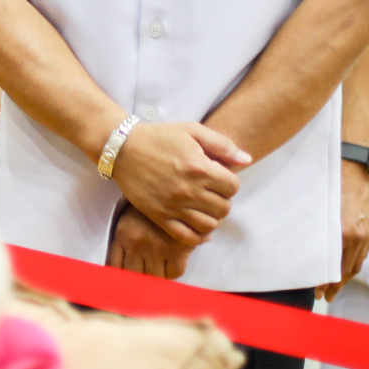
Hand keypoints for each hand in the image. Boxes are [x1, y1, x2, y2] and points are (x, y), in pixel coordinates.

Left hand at [107, 206, 194, 279]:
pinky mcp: (177, 249)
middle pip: (135, 276)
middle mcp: (136, 243)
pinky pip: (174, 273)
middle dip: (140, 280)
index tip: (124, 284)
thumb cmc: (149, 205)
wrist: (172, 187)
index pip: (115, 267)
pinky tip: (173, 263)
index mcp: (123, 235)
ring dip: (157, 277)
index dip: (121, 279)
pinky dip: (173, 272)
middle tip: (145, 279)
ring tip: (161, 270)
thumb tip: (118, 269)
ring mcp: (157, 247)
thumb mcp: (130, 217)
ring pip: (155, 277)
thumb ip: (125, 240)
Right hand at [109, 120, 249, 245]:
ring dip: (212, 216)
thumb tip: (246, 160)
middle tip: (211, 191)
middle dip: (222, 199)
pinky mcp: (160, 217)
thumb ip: (222, 145)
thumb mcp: (192, 131)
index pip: (233, 187)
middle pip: (224, 208)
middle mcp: (188, 190)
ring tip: (203, 206)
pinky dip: (198, 235)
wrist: (122, 149)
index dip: (230, 182)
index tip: (218, 177)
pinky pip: (187, 237)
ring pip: (209, 225)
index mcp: (199, 168)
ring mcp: (174, 206)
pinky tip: (197, 224)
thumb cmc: (159, 137)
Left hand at [319, 160, 368, 301]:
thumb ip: (317, 230)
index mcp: (344, 231)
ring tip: (335, 287)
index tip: (318, 291)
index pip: (337, 267)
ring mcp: (367, 232)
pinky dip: (354, 263)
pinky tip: (345, 267)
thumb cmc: (330, 184)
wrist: (353, 168)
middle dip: (337, 285)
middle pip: (349, 269)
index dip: (328, 281)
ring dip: (346, 277)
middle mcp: (358, 235)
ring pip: (357, 262)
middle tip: (324, 296)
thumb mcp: (319, 208)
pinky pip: (363, 252)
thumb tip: (306, 249)